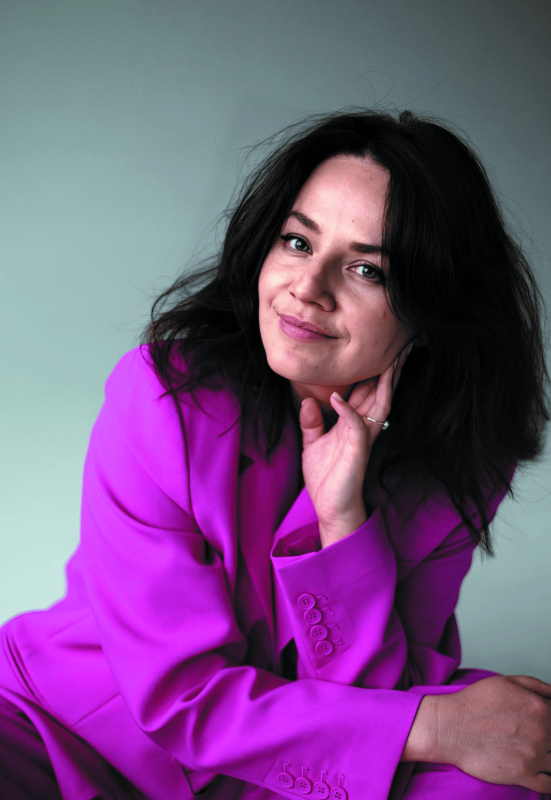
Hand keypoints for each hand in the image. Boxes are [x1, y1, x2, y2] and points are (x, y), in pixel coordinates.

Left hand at [299, 344, 411, 547]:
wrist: (330, 508)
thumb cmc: (326, 478)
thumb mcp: (313, 444)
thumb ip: (312, 422)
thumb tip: (308, 401)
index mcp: (354, 422)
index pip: (368, 390)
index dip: (376, 370)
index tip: (382, 348)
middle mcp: (363, 426)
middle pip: (381, 390)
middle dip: (392, 368)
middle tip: (403, 343)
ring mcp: (363, 437)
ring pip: (379, 403)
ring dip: (386, 381)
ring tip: (393, 358)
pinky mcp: (357, 450)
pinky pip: (355, 425)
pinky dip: (347, 410)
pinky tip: (338, 397)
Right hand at [405, 675, 550, 793]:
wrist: (451, 726)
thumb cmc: (475, 702)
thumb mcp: (506, 681)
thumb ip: (537, 686)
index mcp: (539, 708)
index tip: (546, 725)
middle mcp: (541, 732)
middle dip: (550, 738)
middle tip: (537, 737)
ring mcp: (533, 755)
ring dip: (550, 757)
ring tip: (537, 752)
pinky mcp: (523, 775)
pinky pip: (549, 785)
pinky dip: (550, 781)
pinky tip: (543, 773)